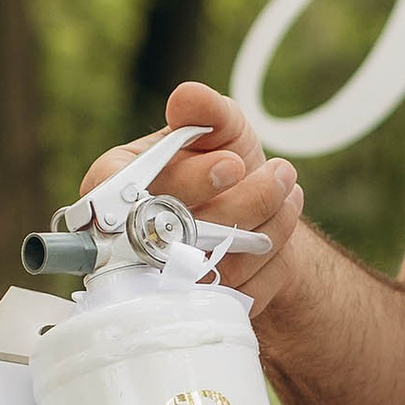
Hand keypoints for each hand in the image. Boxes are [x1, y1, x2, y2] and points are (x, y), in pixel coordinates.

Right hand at [76, 81, 309, 312]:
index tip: (232, 164)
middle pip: (177, 233)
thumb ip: (204, 113)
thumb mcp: (218, 127)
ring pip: (214, 264)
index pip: (126, 189)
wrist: (254, 212)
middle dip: (240, 202)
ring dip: (264, 223)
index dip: (184, 181)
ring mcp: (162, 280)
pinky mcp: (198, 307)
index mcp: (116, 185)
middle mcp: (130, 237)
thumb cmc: (221, 161)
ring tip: (287, 185)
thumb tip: (189, 97)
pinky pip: (239, 290)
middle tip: (280, 172)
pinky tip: (283, 217)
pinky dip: (273, 253)